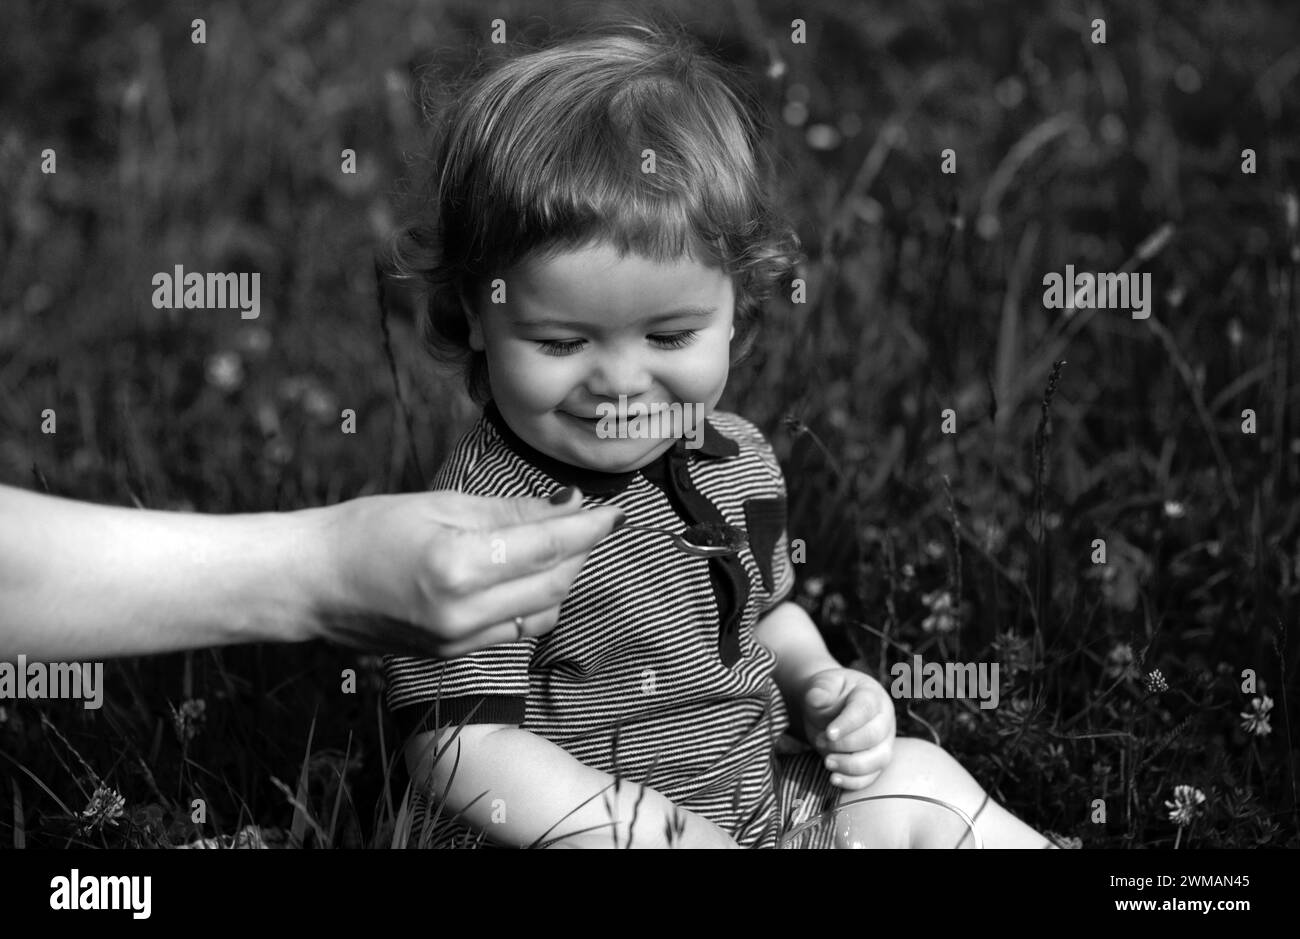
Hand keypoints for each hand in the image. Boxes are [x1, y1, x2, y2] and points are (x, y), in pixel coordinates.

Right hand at [317, 487, 623, 657]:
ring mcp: (458, 640)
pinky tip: (531, 576)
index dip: (587, 527)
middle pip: (554, 582)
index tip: (613, 510)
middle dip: (580, 550)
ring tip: (561, 545)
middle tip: (587, 521)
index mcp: (458, 566)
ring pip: (542, 611)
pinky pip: (516, 629)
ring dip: (562, 578)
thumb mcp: (439, 505)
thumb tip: (565, 504)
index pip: (547, 546)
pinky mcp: (454, 655)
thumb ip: (508, 511)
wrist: (310, 584)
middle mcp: (463, 612)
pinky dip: (536, 601)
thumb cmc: (365, 531)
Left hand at [801, 668, 895, 789]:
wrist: (831, 707)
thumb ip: (821, 689)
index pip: (865, 710)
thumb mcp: (823, 684)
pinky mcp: (876, 762)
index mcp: (871, 695)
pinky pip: (871, 777)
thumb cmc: (830, 694)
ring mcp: (883, 743)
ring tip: (827, 762)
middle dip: (846, 744)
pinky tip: (834, 778)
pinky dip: (854, 781)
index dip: (848, 724)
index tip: (829, 733)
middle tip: (821, 741)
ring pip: (879, 760)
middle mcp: (884, 720)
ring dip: (851, 765)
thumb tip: (816, 698)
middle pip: (874, 736)